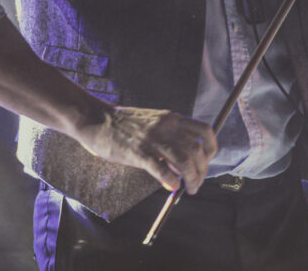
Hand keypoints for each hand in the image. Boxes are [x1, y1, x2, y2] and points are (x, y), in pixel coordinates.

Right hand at [75, 106, 217, 193]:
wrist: (96, 119)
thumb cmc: (124, 125)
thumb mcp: (153, 125)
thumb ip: (169, 142)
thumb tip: (180, 171)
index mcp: (172, 118)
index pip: (204, 130)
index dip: (211, 148)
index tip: (207, 161)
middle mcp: (167, 126)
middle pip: (197, 149)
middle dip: (202, 169)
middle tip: (198, 182)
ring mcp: (152, 138)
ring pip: (184, 159)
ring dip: (192, 177)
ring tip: (190, 188)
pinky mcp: (137, 152)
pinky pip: (162, 169)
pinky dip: (172, 180)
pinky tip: (172, 186)